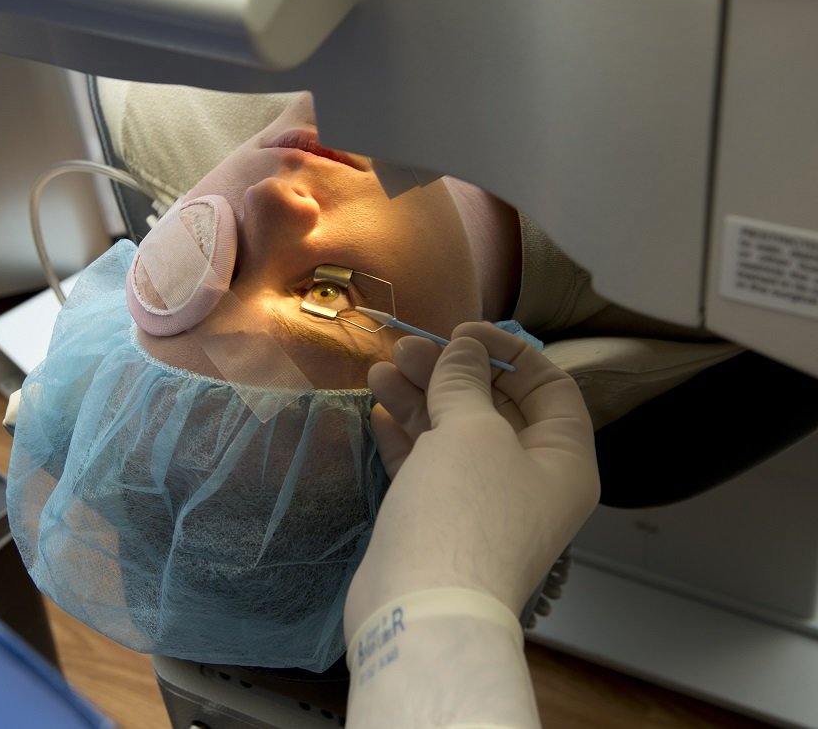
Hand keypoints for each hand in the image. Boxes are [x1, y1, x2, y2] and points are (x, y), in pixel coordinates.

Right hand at [347, 322, 599, 631]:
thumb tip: (464, 349)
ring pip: (454, 433)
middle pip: (495, 406)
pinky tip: (378, 411)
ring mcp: (482, 502)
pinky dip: (405, 436)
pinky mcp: (440, 519)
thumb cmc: (464, 512)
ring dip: (418, 398)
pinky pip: (427, 464)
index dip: (508, 352)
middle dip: (450, 372)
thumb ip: (465, 381)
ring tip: (378, 370)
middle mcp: (529, 479)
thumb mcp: (471, 430)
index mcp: (562, 459)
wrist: (422, 607)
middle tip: (404, 349)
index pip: (549, 387)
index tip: (462, 333)